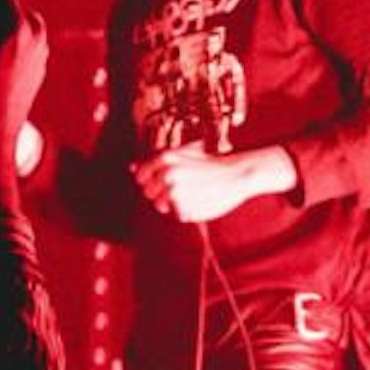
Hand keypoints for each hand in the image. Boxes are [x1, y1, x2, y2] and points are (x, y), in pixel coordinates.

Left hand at [134, 144, 291, 225]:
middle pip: (149, 193)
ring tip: (194, 192)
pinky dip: (188, 211)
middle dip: (162, 193)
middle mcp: (166, 174)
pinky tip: (202, 200)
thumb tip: (130, 168)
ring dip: (174, 203)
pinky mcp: (183, 208)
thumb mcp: (184, 155)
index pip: (140, 177)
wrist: (238, 174)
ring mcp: (174, 192)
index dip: (151, 181)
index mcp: (164, 158)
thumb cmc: (211, 164)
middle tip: (186, 186)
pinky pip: (177, 214)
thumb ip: (156, 162)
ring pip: (161, 206)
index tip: (167, 180)